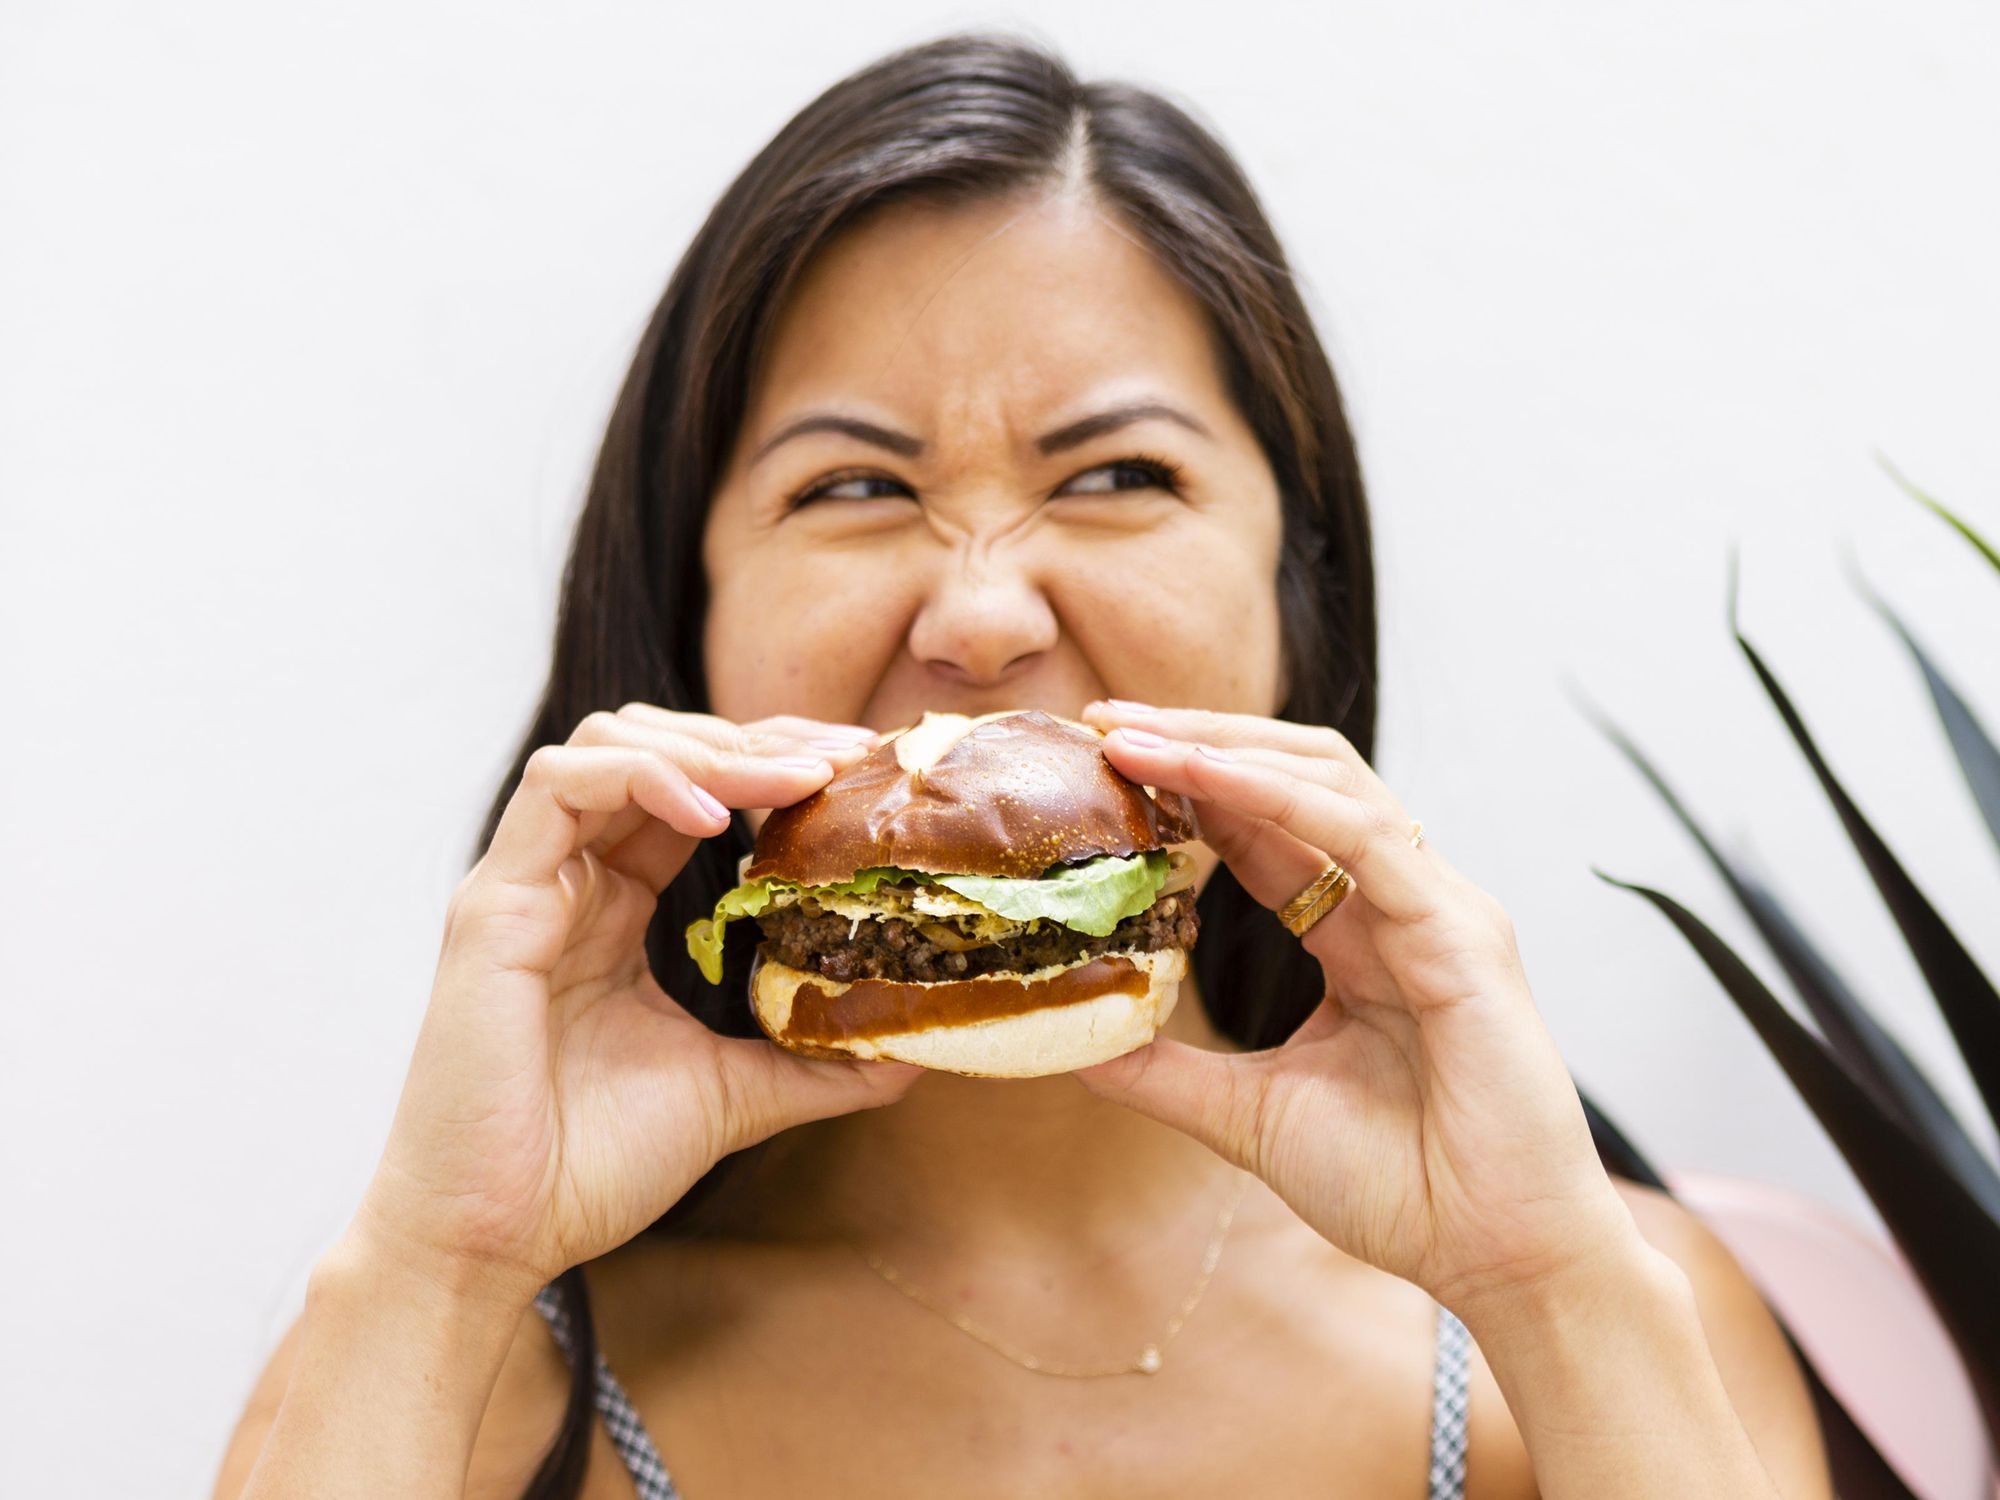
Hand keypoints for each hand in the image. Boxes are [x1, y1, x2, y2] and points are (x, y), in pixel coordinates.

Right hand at [349, 706, 920, 1303]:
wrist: (501, 1238)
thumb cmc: (592, 1167)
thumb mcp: (735, 1097)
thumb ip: (815, 1067)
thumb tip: (913, 1053)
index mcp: (613, 909)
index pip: (695, 792)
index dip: (773, 766)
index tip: (857, 770)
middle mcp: (568, 881)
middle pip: (658, 746)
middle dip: (756, 738)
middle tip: (845, 756)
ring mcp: (526, 884)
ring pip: (608, 745)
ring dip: (710, 748)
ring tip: (794, 779)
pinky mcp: (492, 902)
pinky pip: (560, 788)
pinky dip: (644, 779)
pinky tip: (714, 816)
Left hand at [1074, 701, 1642, 1319]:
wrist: (1498, 1262)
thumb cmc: (1402, 1189)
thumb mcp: (1251, 1118)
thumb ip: (1170, 1073)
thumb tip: (1078, 1049)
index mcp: (1359, 934)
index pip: (1264, 827)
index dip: (1187, 786)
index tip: (1098, 763)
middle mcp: (1401, 902)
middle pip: (1295, 777)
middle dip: (1198, 739)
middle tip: (1102, 723)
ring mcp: (1437, 908)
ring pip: (1329, 782)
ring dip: (1224, 749)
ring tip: (1131, 736)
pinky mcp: (1462, 934)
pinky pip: (1365, 836)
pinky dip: (1278, 797)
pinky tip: (1202, 779)